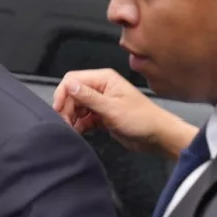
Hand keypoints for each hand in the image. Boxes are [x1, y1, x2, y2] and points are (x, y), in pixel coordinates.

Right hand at [53, 68, 197, 158]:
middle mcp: (101, 87)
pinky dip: (79, 124)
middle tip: (66, 123)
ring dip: (72, 117)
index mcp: (104, 79)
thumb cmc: (142, 120)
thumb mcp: (112, 108)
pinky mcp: (102, 115)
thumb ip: (88, 96)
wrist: (157, 137)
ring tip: (73, 129)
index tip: (59, 109)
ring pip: (76, 106)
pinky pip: (83, 117)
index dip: (63, 93)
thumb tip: (69, 85)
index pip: (73, 79)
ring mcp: (101, 102)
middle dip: (66, 108)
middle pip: (72, 94)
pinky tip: (80, 131)